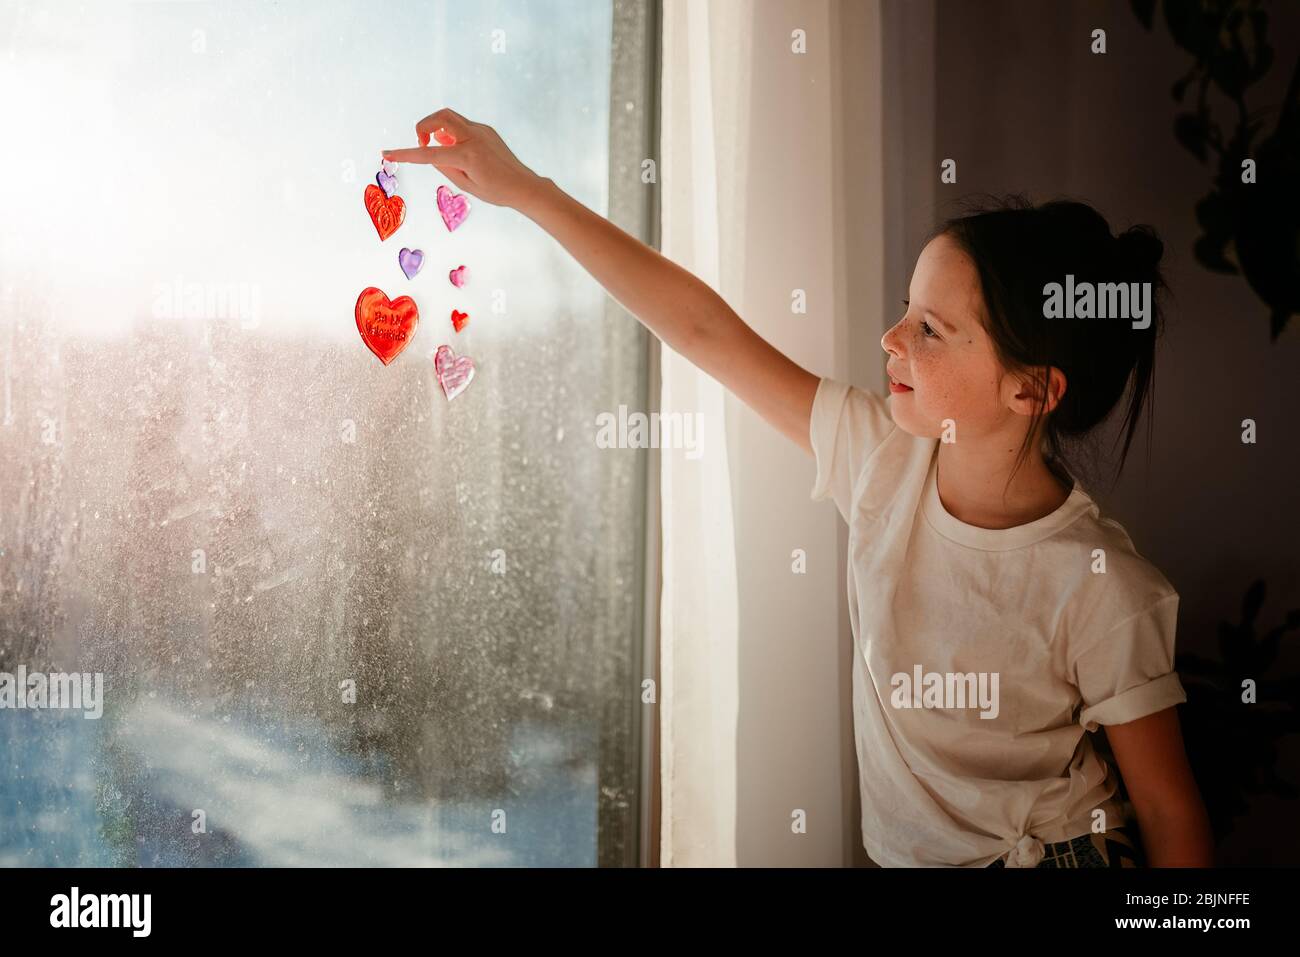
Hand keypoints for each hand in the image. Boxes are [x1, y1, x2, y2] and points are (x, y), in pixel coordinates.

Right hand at [382, 108, 544, 210]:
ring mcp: (481, 131)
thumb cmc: (496, 192)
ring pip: (450, 117)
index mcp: (467, 156)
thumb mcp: (465, 185)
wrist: (523, 185)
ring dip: (437, 128)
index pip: (429, 153)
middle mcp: (474, 138)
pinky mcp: (486, 130)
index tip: (387, 153)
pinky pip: (462, 126)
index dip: (405, 154)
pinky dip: (451, 133)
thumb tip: (432, 150)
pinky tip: (455, 149)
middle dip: (424, 125)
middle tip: (422, 143)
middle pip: (440, 116)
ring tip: (441, 148)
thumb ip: (444, 167)